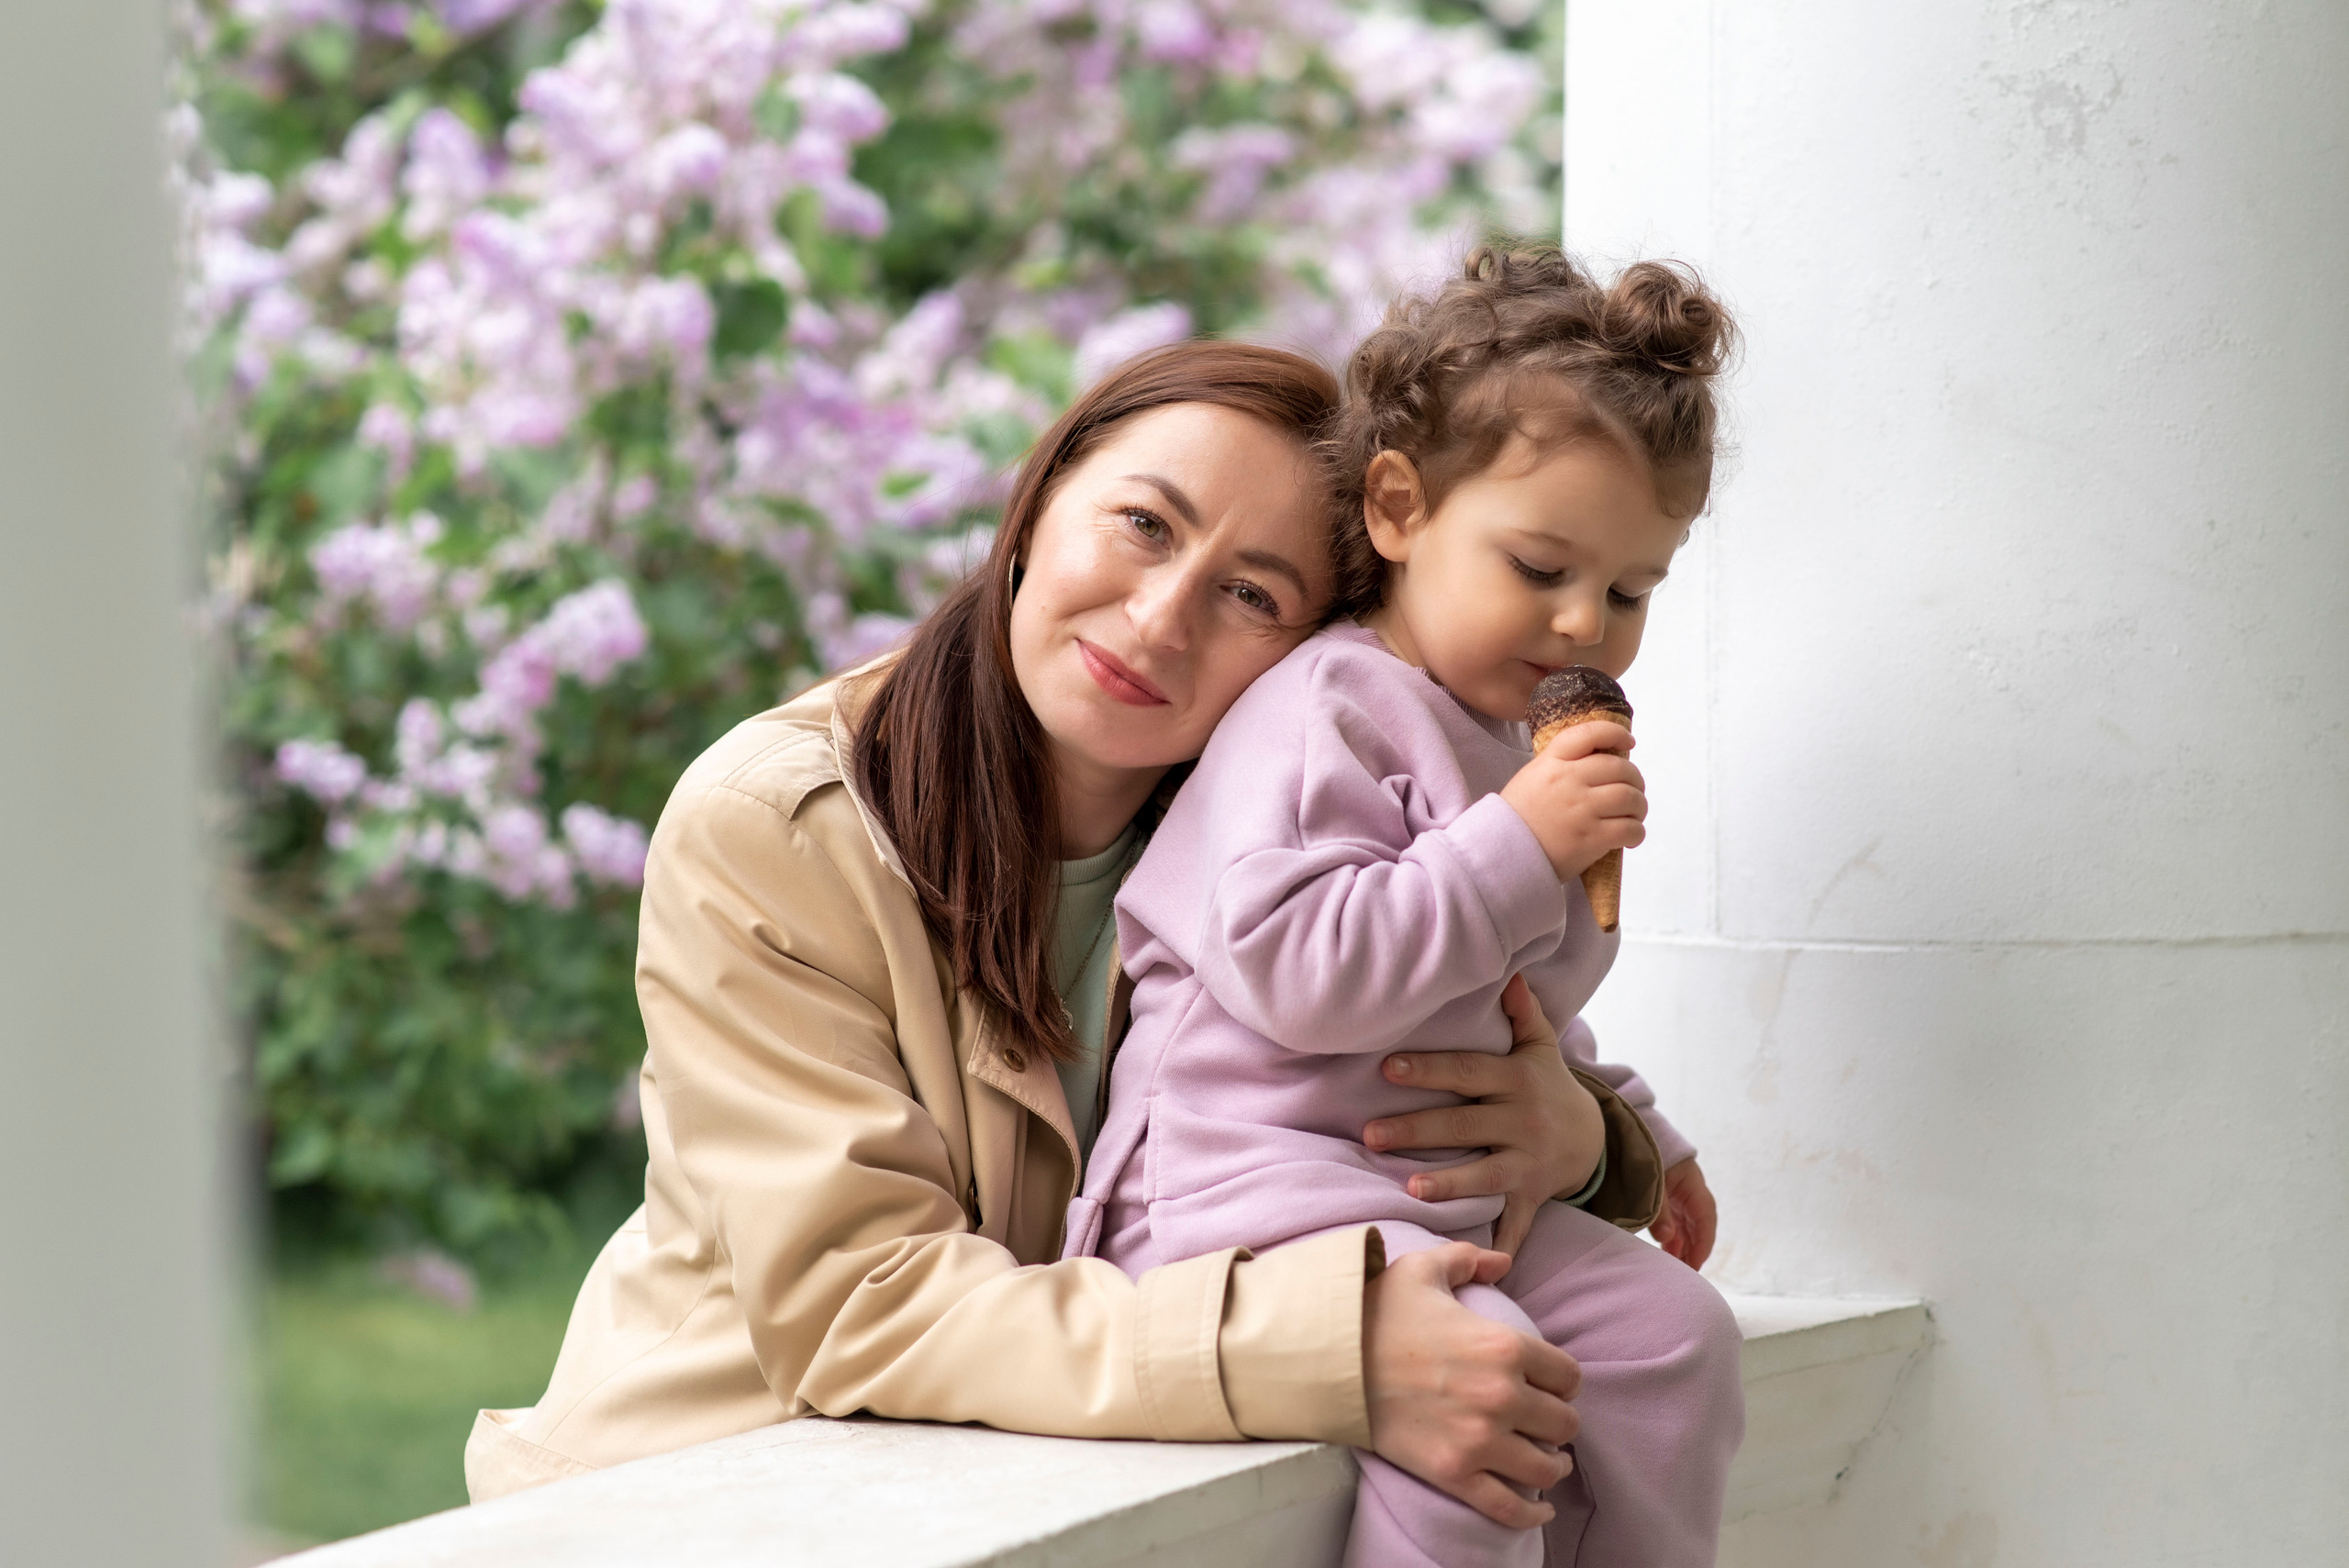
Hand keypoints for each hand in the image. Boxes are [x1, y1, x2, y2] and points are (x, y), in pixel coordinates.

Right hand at [1363, 1241, 1580, 1527]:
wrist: (1327, 1362)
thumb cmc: (1374, 1313)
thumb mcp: (1421, 1270)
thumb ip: (1468, 1259)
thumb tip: (1503, 1261)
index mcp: (1503, 1345)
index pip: (1568, 1375)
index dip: (1562, 1381)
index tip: (1550, 1385)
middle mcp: (1501, 1396)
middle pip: (1564, 1423)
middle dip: (1557, 1421)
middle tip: (1542, 1421)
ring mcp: (1478, 1439)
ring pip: (1545, 1467)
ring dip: (1551, 1465)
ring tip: (1546, 1460)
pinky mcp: (1453, 1473)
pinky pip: (1509, 1507)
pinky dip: (1529, 1513)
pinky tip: (1539, 1509)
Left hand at [1366, 976, 1605, 1256]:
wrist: (1595, 1139)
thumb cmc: (1550, 1087)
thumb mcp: (1541, 1048)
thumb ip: (1522, 1012)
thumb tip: (1508, 970)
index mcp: (1517, 1080)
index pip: (1467, 1072)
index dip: (1429, 1070)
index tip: (1387, 1069)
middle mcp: (1523, 1121)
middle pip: (1464, 1124)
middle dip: (1417, 1129)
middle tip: (1370, 1133)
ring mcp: (1528, 1163)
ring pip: (1485, 1175)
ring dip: (1448, 1183)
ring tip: (1409, 1187)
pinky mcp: (1532, 1196)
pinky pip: (1515, 1222)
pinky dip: (1499, 1243)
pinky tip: (1479, 1260)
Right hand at [1499, 718, 1643, 880]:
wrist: (1501, 855)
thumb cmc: (1519, 817)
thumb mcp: (1532, 777)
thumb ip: (1563, 765)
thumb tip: (1603, 760)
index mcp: (1552, 762)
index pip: (1590, 733)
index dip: (1615, 732)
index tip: (1629, 741)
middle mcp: (1568, 781)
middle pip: (1620, 768)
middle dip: (1635, 779)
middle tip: (1633, 790)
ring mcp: (1581, 810)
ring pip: (1630, 798)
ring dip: (1639, 806)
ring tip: (1633, 815)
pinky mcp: (1591, 838)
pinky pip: (1630, 828)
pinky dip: (1636, 832)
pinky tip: (1630, 836)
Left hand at [1650, 1158, 1717, 1268]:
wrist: (1632, 1134)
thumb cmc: (1644, 1153)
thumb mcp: (1652, 1182)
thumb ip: (1659, 1209)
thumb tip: (1667, 1239)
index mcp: (1692, 1184)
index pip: (1705, 1217)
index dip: (1703, 1242)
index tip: (1695, 1263)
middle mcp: (1690, 1191)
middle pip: (1698, 1225)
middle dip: (1694, 1249)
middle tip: (1686, 1274)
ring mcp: (1679, 1194)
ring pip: (1687, 1225)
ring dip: (1683, 1246)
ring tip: (1678, 1269)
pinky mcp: (1668, 1197)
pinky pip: (1675, 1221)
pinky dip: (1673, 1238)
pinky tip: (1668, 1253)